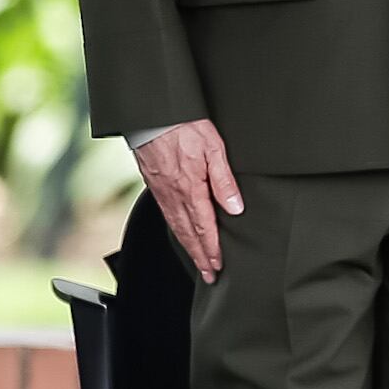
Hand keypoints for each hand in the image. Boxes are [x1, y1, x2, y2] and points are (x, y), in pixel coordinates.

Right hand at [135, 120, 244, 282]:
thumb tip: (235, 208)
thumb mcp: (213, 148)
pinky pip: (167, 215)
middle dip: (200, 257)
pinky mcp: (155, 185)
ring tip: (198, 262)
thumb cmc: (185, 126)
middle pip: (189, 234)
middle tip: (209, 275)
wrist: (153, 113)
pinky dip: (177, 231)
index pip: (205, 227)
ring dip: (189, 247)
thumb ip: (224, 180)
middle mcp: (174, 195)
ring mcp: (162, 191)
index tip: (218, 266)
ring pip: (176, 227)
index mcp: (191, 188)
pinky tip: (182, 234)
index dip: (212, 249)